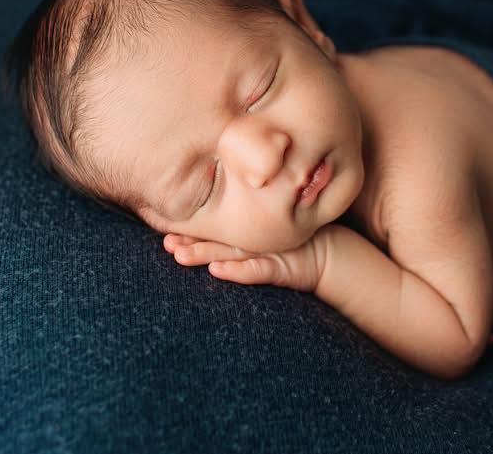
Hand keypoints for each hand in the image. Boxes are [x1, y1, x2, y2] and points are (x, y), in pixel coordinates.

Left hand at [163, 231, 326, 293]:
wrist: (332, 255)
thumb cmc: (296, 243)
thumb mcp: (266, 236)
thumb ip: (240, 228)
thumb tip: (207, 221)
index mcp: (248, 229)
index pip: (214, 225)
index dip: (189, 225)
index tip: (160, 222)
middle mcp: (254, 238)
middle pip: (217, 237)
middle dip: (189, 238)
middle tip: (165, 240)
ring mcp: (268, 251)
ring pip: (230, 252)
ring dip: (204, 253)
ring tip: (179, 255)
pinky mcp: (282, 267)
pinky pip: (257, 270)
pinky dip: (237, 271)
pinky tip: (217, 272)